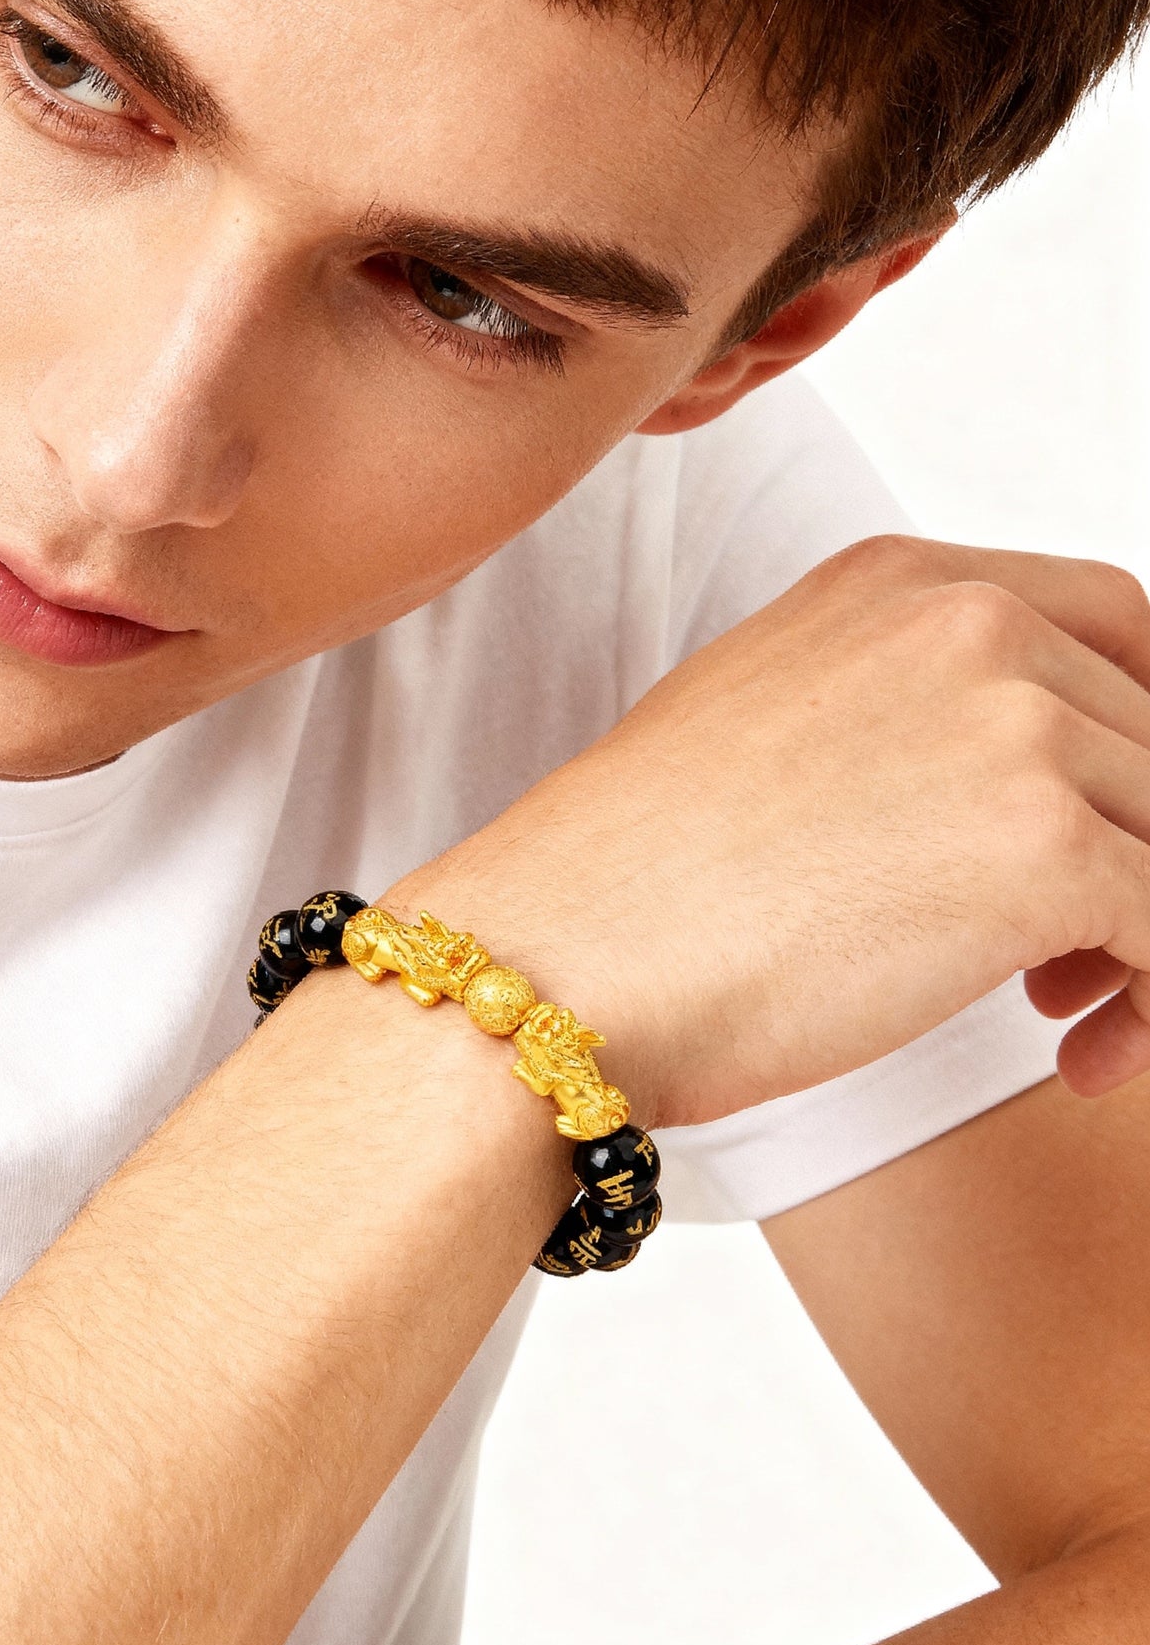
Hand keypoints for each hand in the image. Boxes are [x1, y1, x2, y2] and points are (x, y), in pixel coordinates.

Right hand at [401, 535, 1149, 1123]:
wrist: (554, 955)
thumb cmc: (626, 878)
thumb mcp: (766, 723)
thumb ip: (896, 708)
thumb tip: (1001, 786)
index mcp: (896, 581)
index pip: (1115, 623)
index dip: (1147, 727)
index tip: (1128, 824)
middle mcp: (970, 622)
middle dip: (1140, 853)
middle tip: (1076, 964)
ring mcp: (1017, 726)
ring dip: (1147, 941)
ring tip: (1074, 1024)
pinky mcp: (1048, 848)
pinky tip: (1077, 1063)